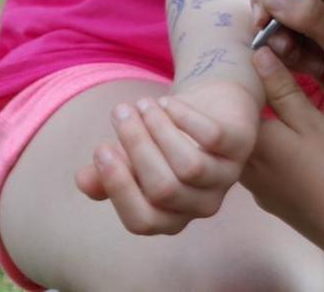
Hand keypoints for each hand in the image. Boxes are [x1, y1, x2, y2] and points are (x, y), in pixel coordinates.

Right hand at [74, 78, 257, 234]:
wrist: (212, 105)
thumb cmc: (167, 136)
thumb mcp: (133, 155)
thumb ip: (108, 172)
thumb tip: (83, 180)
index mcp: (173, 216)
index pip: (142, 221)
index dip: (118, 187)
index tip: (100, 148)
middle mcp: (202, 205)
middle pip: (163, 189)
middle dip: (135, 146)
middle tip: (119, 112)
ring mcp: (226, 177)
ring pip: (188, 166)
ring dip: (157, 129)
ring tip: (141, 104)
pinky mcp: (241, 146)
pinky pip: (211, 137)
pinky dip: (183, 116)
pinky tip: (167, 101)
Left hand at [243, 46, 323, 259]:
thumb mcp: (313, 123)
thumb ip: (283, 89)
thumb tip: (256, 53)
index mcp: (253, 144)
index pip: (232, 106)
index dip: (239, 82)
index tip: (245, 63)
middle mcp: (246, 170)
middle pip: (233, 131)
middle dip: (241, 107)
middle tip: (254, 82)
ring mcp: (260, 191)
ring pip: (245, 152)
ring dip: (252, 132)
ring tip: (269, 108)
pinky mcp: (275, 204)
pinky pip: (258, 170)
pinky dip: (265, 153)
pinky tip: (282, 145)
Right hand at [250, 0, 323, 150]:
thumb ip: (310, 16)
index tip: (261, 9)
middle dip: (271, 14)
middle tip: (270, 37)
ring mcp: (322, 33)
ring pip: (281, 24)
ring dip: (279, 40)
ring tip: (300, 60)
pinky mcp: (316, 59)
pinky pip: (288, 50)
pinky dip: (288, 58)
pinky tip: (309, 72)